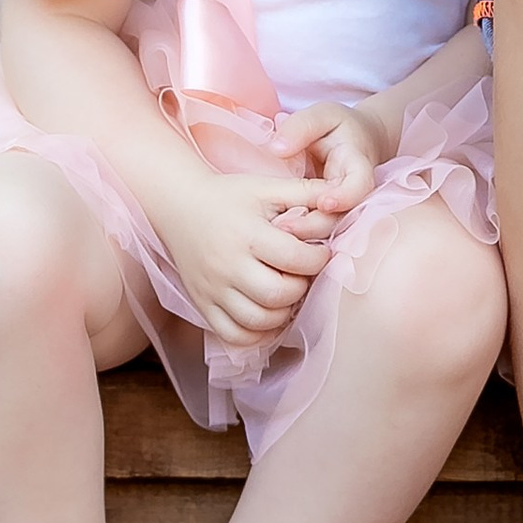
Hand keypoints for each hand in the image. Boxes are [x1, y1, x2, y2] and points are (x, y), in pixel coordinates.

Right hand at [155, 155, 334, 348]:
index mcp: (247, 234)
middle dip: (300, 288)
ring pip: (257, 320)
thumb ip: (306, 193)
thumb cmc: (229, 196)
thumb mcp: (266, 187)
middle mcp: (227, 266)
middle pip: (277, 295)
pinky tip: (268, 315)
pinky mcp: (203, 305)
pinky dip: (256, 333)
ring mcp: (212, 290)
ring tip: (287, 294)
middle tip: (303, 275)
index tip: (321, 253)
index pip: (294, 258)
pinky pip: (233, 335)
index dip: (318, 259)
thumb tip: (343, 199)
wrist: (179, 206)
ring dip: (282, 313)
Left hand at [271, 96, 396, 225]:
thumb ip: (300, 127)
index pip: (359, 185)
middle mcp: (353, 194)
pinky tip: (279, 236)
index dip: (345, 197)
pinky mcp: (329, 219)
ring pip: (329, 230)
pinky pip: (318, 233)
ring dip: (305, 235)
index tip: (324, 202)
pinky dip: (300, 236)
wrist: (355, 142)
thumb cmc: (338, 127)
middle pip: (341, 217)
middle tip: (282, 227)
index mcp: (357, 165)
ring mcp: (342, 210)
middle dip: (313, 225)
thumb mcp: (322, 115)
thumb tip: (277, 149)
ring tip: (277, 232)